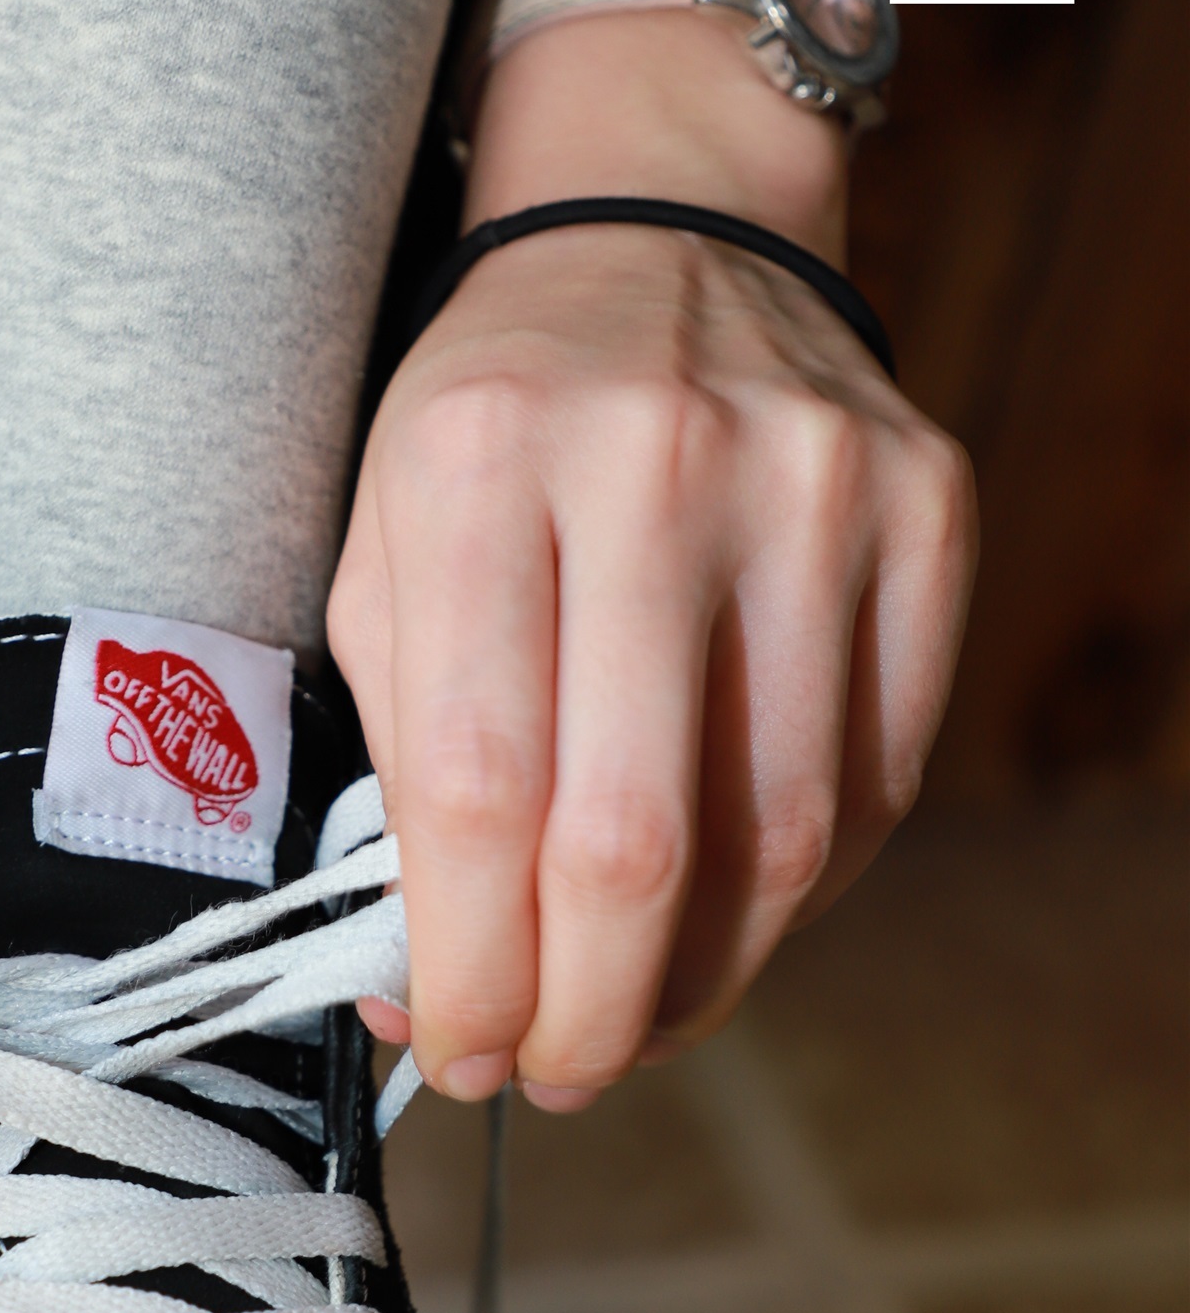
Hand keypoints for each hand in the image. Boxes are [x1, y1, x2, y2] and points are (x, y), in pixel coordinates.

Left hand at [327, 211, 974, 1107]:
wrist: (658, 236)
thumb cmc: (489, 431)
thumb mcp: (383, 551)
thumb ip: (393, 767)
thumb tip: (426, 992)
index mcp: (475, 466)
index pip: (475, 786)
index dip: (469, 963)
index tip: (459, 1050)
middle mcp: (656, 463)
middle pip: (636, 837)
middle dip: (589, 1011)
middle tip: (555, 1076)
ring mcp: (817, 483)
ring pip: (782, 833)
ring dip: (702, 976)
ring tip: (635, 1018)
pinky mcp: (929, 509)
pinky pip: (880, 775)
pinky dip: (801, 889)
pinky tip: (730, 914)